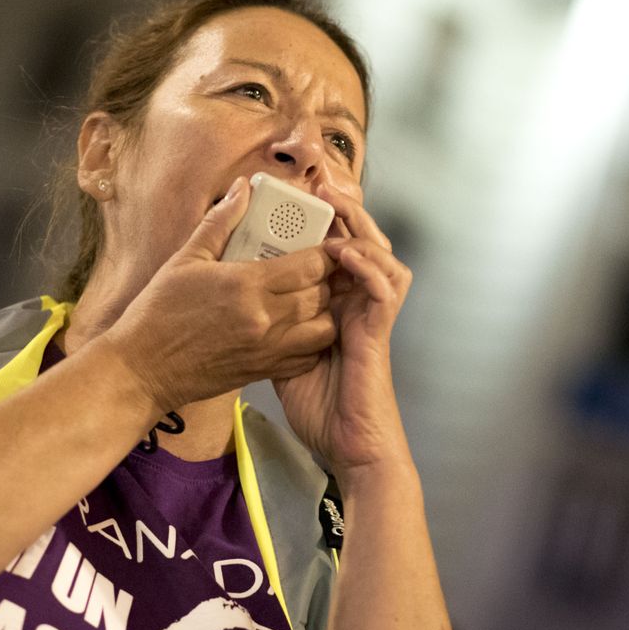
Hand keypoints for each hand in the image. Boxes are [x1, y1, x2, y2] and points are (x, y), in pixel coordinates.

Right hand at [105, 177, 340, 410]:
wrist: (142, 369)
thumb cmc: (158, 312)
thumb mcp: (185, 259)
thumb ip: (220, 222)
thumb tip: (242, 190)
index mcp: (246, 284)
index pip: (310, 265)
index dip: (324, 252)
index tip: (322, 244)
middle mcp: (263, 319)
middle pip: (321, 294)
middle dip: (326, 278)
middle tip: (316, 267)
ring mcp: (266, 349)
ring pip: (323, 329)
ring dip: (322, 311)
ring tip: (308, 297)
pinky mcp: (263, 371)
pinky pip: (307, 357)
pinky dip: (312, 342)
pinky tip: (297, 327)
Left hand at [273, 182, 412, 473]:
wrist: (348, 447)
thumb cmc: (321, 408)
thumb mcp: (284, 357)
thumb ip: (274, 326)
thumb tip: (244, 306)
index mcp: (336, 306)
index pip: (335, 251)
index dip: (324, 221)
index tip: (300, 194)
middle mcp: (357, 305)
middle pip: (361, 242)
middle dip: (345, 210)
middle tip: (323, 182)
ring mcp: (372, 317)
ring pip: (380, 256)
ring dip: (359, 228)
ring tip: (337, 206)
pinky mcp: (380, 332)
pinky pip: (385, 289)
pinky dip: (368, 267)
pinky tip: (345, 254)